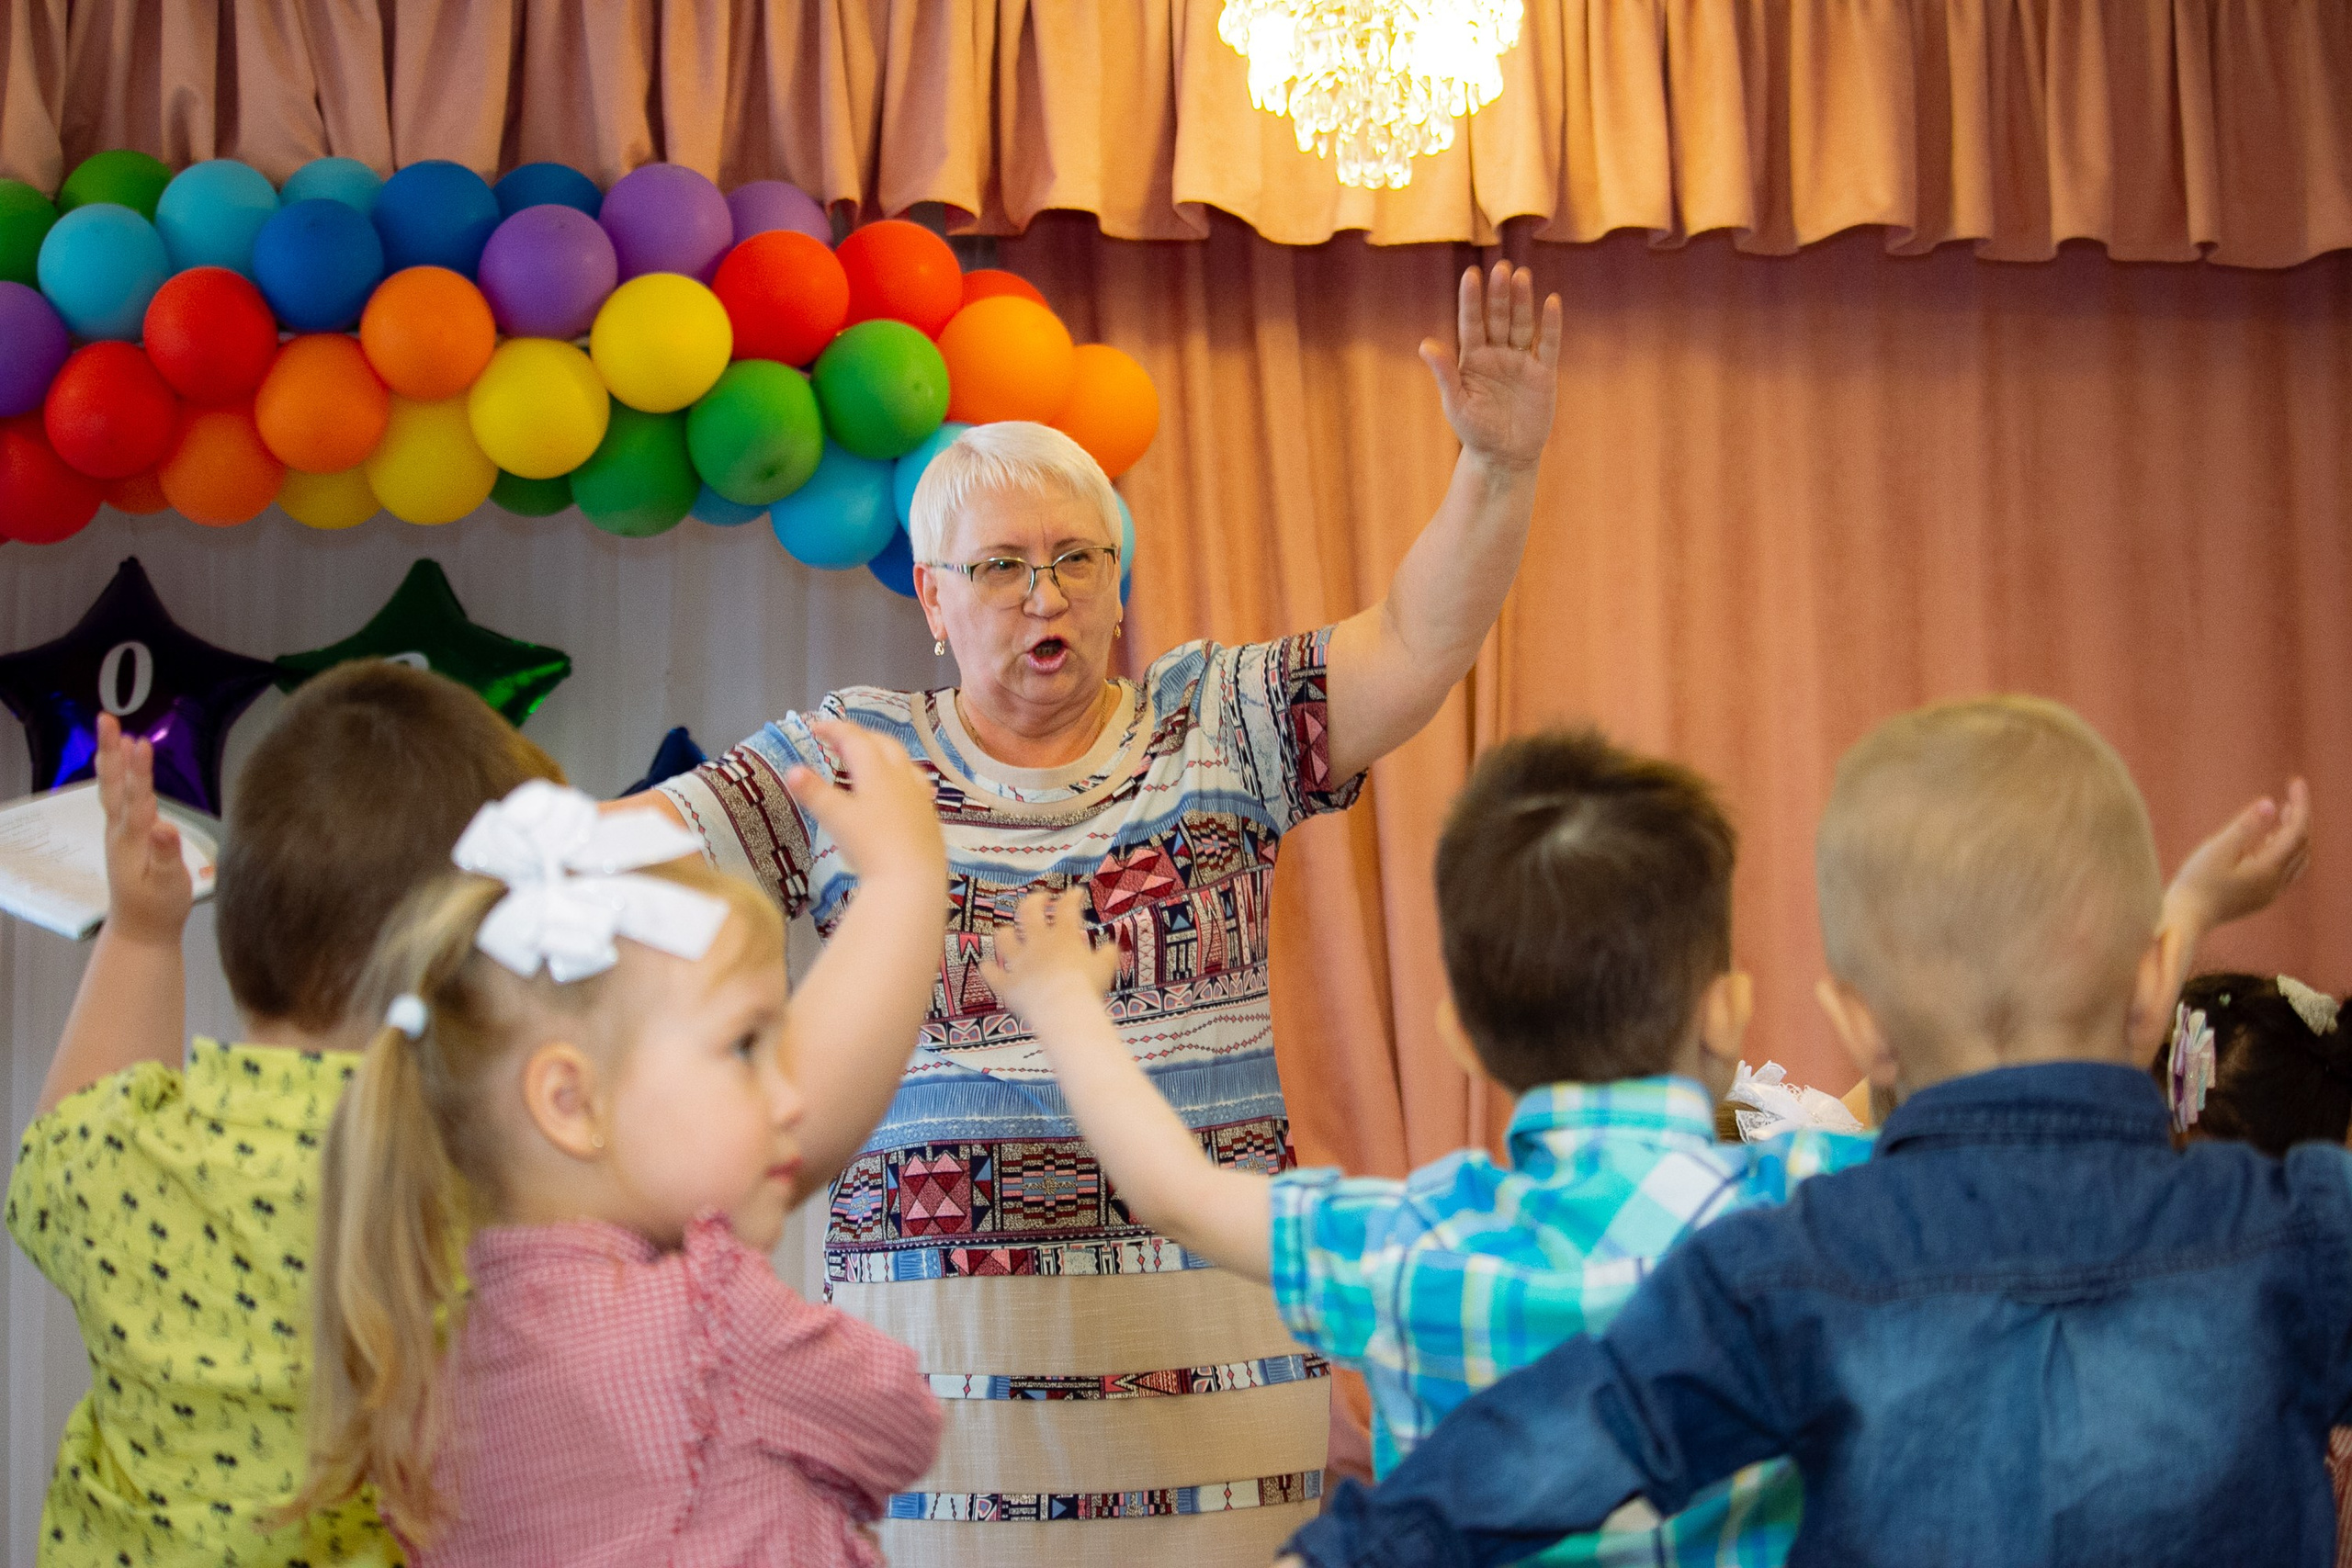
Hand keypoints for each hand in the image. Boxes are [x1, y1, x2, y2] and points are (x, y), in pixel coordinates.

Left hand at [96, 713, 191, 945]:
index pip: (136, 799)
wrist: (141, 927)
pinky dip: (118, 773)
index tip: (140, 743)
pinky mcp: (124, 833)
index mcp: (133, 842)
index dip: (139, 771)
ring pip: (113, 788)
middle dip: (112, 751)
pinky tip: (120, 761)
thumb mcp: (169, 885)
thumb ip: (166, 855)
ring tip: (112, 730)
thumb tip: (164, 827)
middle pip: (115, 785)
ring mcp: (119, 831)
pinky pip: (118, 796)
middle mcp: (120, 831)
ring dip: (112, 757)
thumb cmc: (159, 907)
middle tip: (107, 719)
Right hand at [785, 720, 946, 886]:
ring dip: (884, 754)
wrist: (913, 879)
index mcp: (877, 772)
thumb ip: (814, 793)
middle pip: (882, 744)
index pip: (855, 739)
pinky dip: (901, 777)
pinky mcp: (929, 817)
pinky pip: (916, 785)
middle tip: (839, 741)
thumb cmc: (871, 846)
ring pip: (904, 762)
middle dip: (859, 737)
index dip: (834, 729)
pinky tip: (899, 791)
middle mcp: (902, 777)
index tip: (815, 727)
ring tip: (870, 759)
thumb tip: (792, 770)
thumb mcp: (836, 818)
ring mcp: (920, 797)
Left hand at [984, 890, 1118, 1025]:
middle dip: (1033, 901)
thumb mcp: (1105, 967)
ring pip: (1004, 940)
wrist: (1062, 1007)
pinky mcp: (1008, 984)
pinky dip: (989, 970)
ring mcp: (1019, 962)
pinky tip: (986, 967)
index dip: (1071, 897)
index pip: (1067, 908)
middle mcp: (1038, 943)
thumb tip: (1111, 947)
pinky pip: (993, 975)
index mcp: (1063, 936)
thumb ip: (1107, 955)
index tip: (1075, 892)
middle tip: (1039, 898)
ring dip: (1005, 934)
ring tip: (1007, 931)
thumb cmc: (1086, 986)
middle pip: (1029, 913)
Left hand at [1420, 261, 1562, 471]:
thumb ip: (1444, 374)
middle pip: (1498, 318)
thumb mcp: (1456, 404)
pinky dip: (1550, 325)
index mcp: (1472, 359)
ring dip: (1522, 301)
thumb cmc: (1475, 431)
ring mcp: (1521, 361)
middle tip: (1500, 268)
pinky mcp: (1542, 374)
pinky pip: (1547, 345)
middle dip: (1499, 294)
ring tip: (1521, 275)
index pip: (1471, 323)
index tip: (1470, 275)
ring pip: (1522, 325)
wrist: (1504, 457)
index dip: (1471, 300)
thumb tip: (1425, 345)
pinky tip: (1551, 301)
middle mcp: (1497, 354)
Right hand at [2166, 777, 2311, 933]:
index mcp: (2269, 869)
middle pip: (2302, 844)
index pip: (2297, 830)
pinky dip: (2284, 850)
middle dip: (2300, 817)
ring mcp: (2270, 893)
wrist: (2186, 918)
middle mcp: (2276, 883)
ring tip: (2286, 813)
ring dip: (2295, 834)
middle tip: (2292, 794)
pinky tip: (2268, 840)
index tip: (2296, 781)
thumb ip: (2245, 826)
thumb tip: (2270, 803)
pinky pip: (2285, 870)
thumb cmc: (2196, 882)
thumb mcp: (2217, 849)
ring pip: (2297, 859)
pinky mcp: (2260, 898)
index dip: (2301, 804)